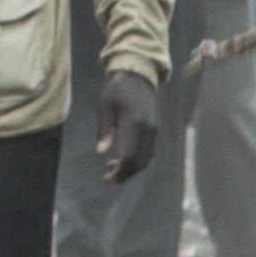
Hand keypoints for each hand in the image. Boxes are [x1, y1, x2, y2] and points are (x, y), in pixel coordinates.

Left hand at [96, 69, 160, 184]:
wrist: (137, 76)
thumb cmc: (116, 89)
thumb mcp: (104, 105)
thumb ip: (104, 128)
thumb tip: (100, 151)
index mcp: (135, 123)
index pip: (130, 156)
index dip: (120, 172)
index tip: (107, 179)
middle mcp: (148, 129)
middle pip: (140, 162)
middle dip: (124, 174)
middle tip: (106, 178)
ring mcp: (153, 131)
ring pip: (146, 160)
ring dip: (130, 169)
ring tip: (110, 167)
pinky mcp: (154, 131)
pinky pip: (148, 153)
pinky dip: (136, 161)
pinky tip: (121, 159)